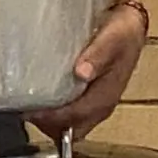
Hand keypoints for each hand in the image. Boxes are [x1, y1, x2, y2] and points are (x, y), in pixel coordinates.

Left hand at [29, 0, 148, 139]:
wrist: (130, 27)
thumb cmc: (121, 33)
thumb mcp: (113, 39)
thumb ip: (98, 55)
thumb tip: (81, 73)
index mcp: (106, 97)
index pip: (76, 117)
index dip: (52, 118)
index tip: (31, 110)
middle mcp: (101, 106)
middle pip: (71, 131)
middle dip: (48, 125)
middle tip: (26, 109)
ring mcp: (95, 104)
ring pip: (69, 126)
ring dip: (50, 122)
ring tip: (30, 105)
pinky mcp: (89, 98)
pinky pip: (70, 116)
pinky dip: (55, 114)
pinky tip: (42, 100)